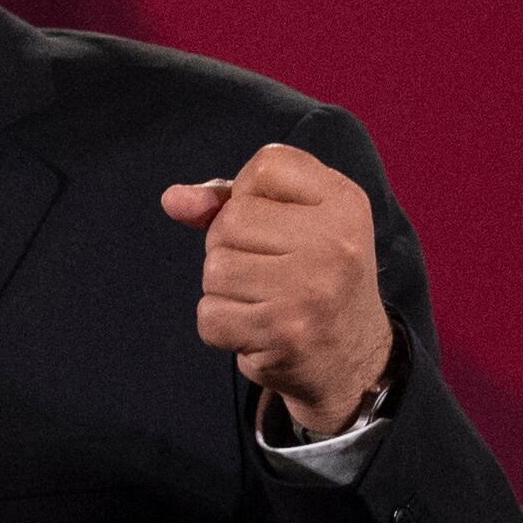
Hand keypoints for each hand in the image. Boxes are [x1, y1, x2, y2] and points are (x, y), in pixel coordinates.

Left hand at [161, 144, 392, 435]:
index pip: (264, 165)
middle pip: (230, 220)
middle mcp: (335, 243)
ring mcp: (311, 290)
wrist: (351, 357)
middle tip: (270, 271)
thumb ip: (229, 200)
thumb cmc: (310, 275)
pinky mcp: (284, 333)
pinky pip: (209, 315)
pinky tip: (255, 327)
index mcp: (344, 202)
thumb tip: (172, 200)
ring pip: (215, 268)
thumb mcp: (291, 222)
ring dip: (224, 288)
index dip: (249, 194)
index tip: (275, 224)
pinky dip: (220, 325)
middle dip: (230, 246)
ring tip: (264, 299)